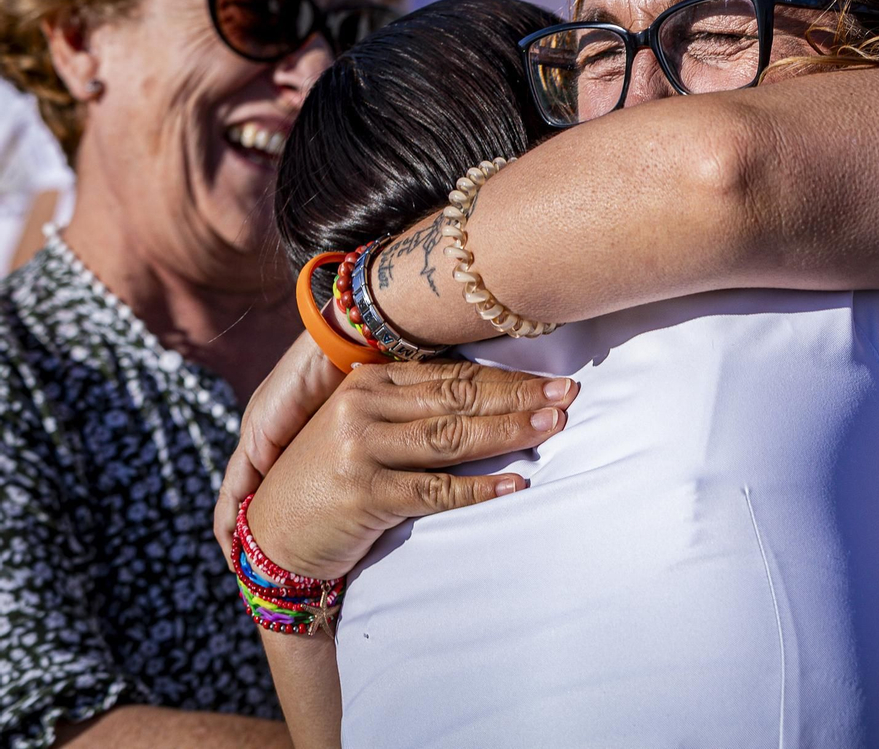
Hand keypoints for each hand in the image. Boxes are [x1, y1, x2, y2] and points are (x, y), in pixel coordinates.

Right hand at [218, 355, 577, 579]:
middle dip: (519, 396)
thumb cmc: (331, 478)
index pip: (452, 376)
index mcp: (368, 383)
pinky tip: (515, 483)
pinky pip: (435, 490)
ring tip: (554, 426)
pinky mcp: (363, 494)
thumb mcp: (364, 430)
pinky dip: (479, 487)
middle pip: (458, 398)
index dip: (508, 377)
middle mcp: (362, 407)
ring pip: (452, 436)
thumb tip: (494, 396)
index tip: (554, 378)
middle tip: (568, 394)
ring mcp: (360, 449)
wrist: (274, 536)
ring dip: (509, 431)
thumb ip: (413, 408)